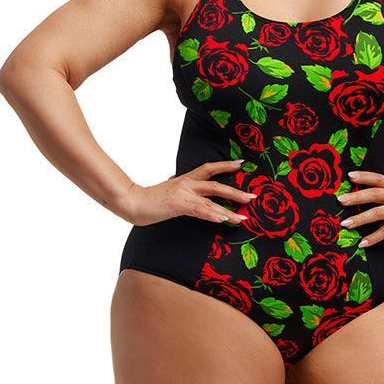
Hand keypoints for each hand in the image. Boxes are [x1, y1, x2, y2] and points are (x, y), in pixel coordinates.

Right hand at [118, 159, 254, 226]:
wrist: (131, 201)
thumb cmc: (149, 199)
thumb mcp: (168, 190)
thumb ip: (179, 189)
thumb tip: (185, 190)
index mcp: (186, 179)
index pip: (209, 168)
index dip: (225, 165)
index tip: (241, 163)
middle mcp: (187, 184)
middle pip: (217, 185)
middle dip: (236, 192)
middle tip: (252, 197)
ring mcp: (183, 194)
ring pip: (211, 201)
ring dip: (229, 211)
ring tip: (242, 218)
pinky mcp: (178, 205)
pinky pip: (199, 210)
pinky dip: (212, 215)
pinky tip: (223, 219)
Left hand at [337, 170, 383, 247]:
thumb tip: (373, 197)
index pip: (376, 178)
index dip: (363, 176)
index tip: (349, 175)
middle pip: (372, 193)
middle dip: (354, 197)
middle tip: (339, 200)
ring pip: (376, 212)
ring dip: (359, 218)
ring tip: (345, 223)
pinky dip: (373, 237)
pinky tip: (363, 242)